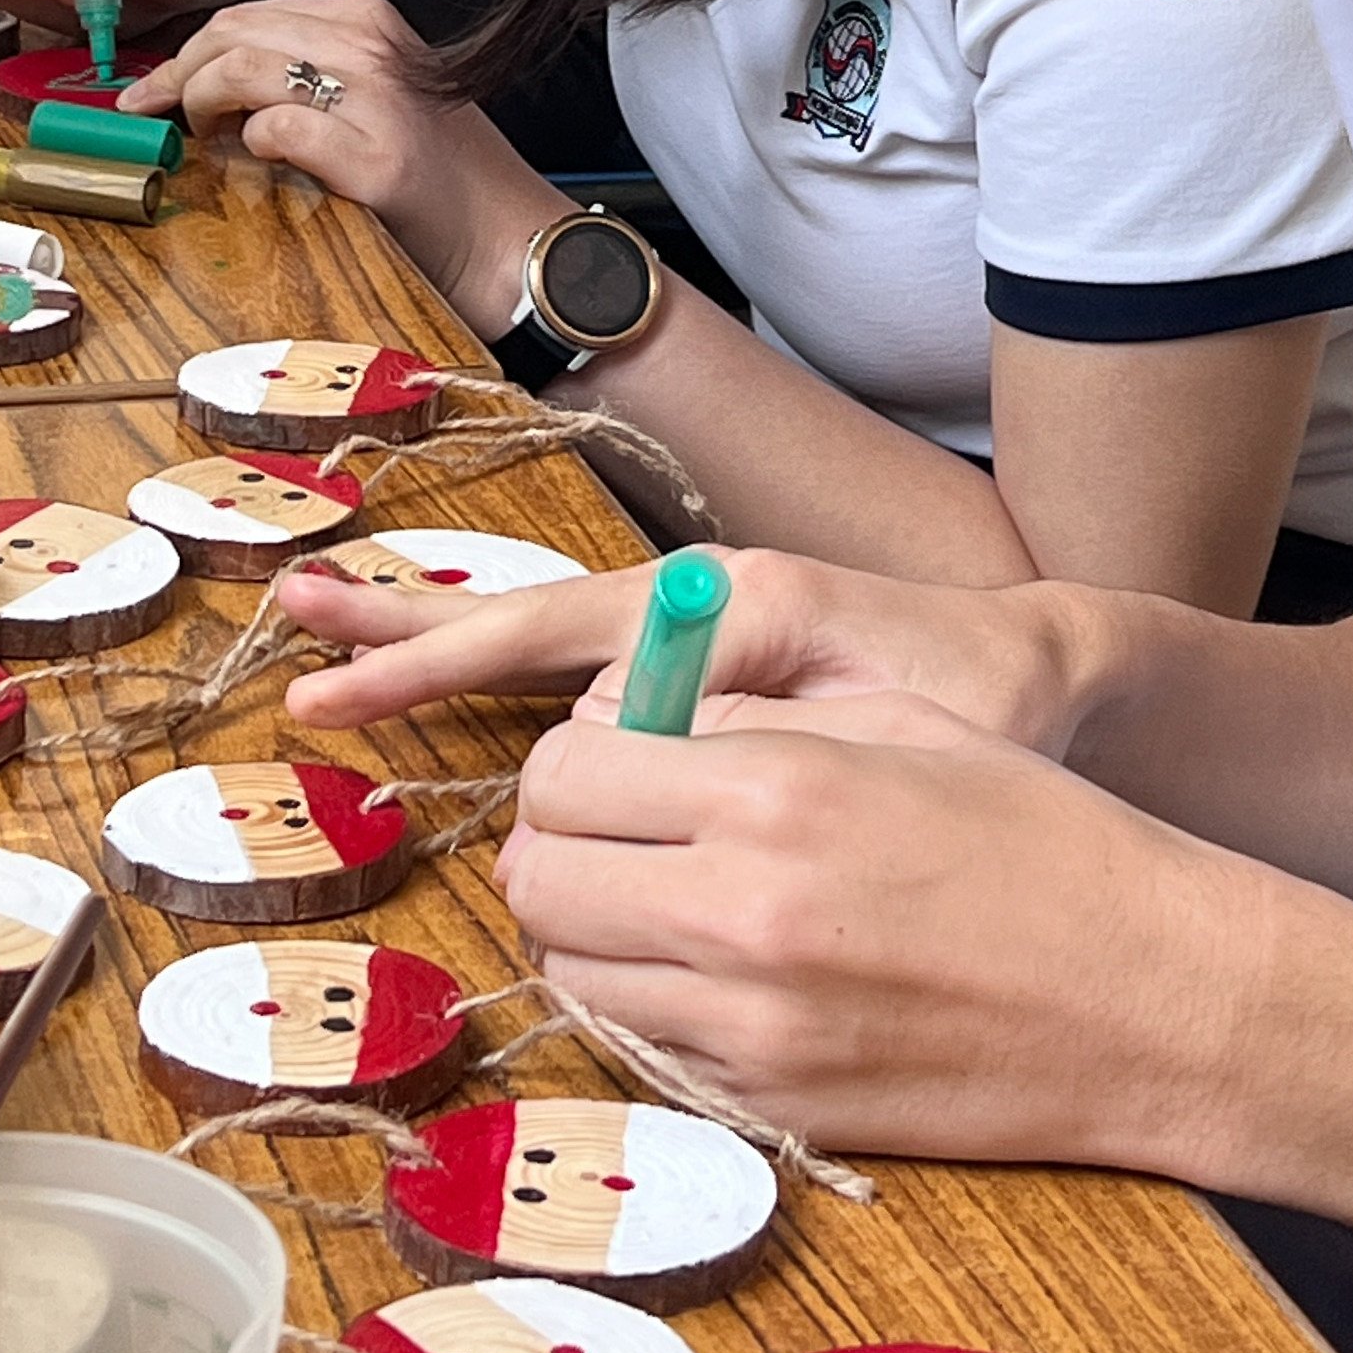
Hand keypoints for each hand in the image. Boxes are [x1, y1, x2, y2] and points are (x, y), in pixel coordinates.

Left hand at [125, 0, 561, 334]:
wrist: (512, 243)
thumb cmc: (440, 179)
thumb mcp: (378, 97)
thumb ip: (309, 78)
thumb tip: (212, 88)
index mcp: (370, 23)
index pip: (250, 15)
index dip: (190, 50)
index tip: (157, 88)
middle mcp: (374, 48)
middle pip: (234, 32)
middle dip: (176, 72)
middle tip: (153, 114)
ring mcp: (379, 100)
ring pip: (246, 68)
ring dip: (200, 103)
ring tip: (196, 140)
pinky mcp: (380, 162)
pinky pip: (282, 130)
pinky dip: (252, 143)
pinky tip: (252, 162)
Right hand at [282, 539, 1104, 756]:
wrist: (1051, 675)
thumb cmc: (988, 705)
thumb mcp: (907, 728)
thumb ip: (781, 733)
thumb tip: (631, 749)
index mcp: (737, 603)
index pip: (577, 648)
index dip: (480, 680)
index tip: (398, 709)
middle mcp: (699, 603)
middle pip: (529, 617)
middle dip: (414, 630)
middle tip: (301, 630)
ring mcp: (695, 629)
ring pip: (538, 633)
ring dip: (433, 635)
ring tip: (324, 622)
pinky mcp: (701, 667)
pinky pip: (575, 666)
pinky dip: (493, 665)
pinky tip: (428, 675)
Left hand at [485, 704, 1275, 1173]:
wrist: (1155, 1001)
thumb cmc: (1046, 842)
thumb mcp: (901, 726)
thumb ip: (748, 722)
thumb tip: (634, 722)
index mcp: (773, 798)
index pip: (565, 772)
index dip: (576, 759)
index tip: (613, 757)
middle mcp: (740, 920)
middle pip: (541, 883)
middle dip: (562, 844)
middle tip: (622, 829)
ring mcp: (751, 1033)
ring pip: (573, 977)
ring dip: (597, 931)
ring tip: (672, 898)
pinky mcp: (772, 1109)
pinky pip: (643, 1050)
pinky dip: (650, 1005)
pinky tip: (721, 970)